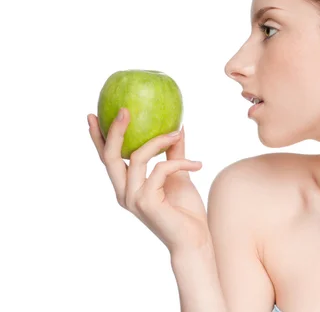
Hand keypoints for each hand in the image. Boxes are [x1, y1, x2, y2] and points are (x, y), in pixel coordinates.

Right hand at [88, 107, 209, 253]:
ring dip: (159, 140)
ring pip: (137, 157)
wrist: (195, 239)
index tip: (93, 115)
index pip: (107, 159)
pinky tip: (198, 164)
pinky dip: (180, 162)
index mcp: (126, 187)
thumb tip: (177, 126)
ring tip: (177, 133)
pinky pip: (161, 169)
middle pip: (109, 156)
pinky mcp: (147, 202)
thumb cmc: (186, 210)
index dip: (98, 138)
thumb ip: (173, 153)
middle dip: (114, 130)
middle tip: (124, 109)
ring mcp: (133, 199)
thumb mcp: (179, 175)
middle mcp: (124, 193)